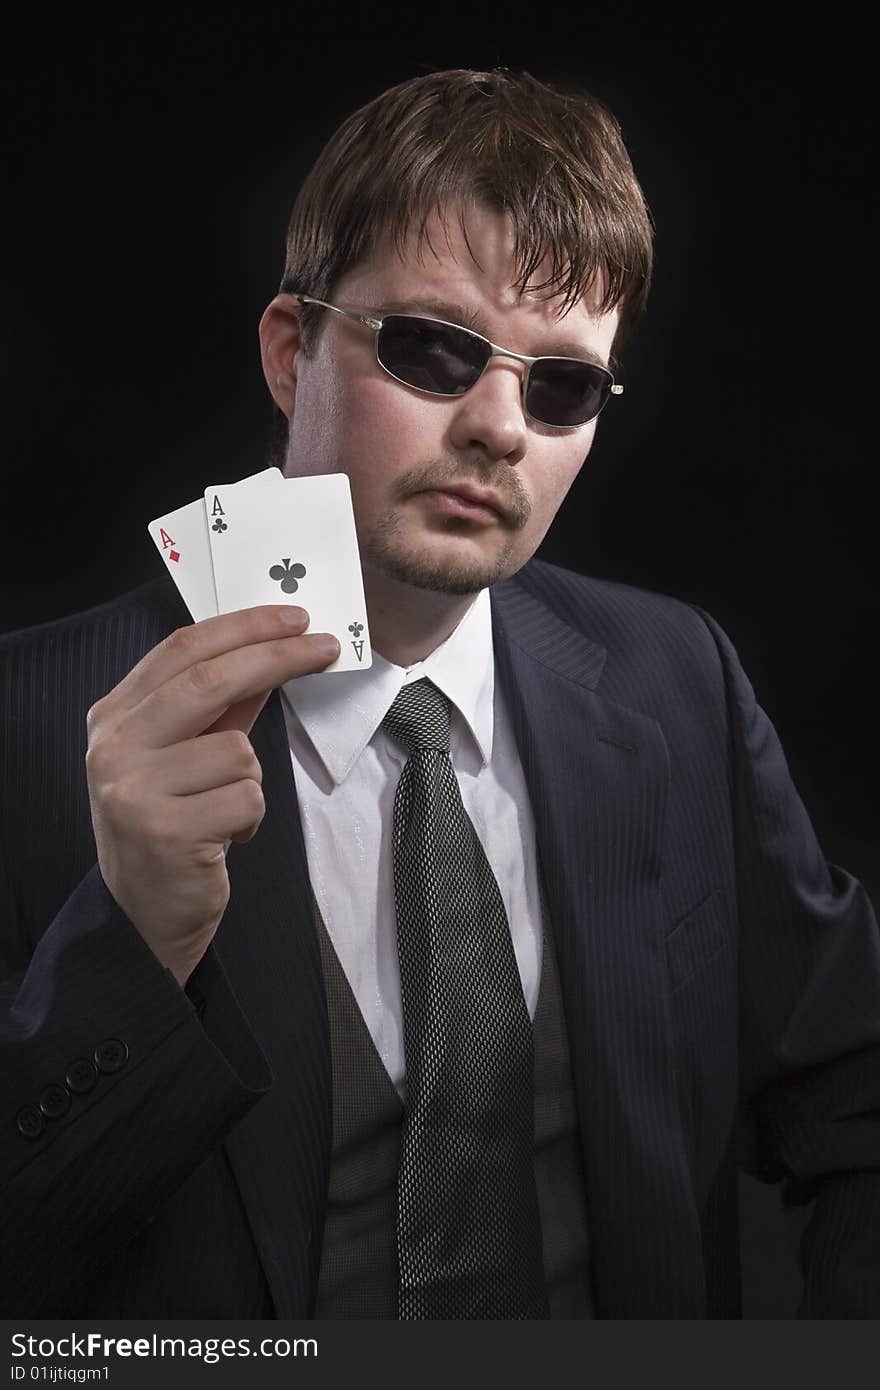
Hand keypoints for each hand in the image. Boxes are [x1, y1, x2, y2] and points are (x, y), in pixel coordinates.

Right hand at [85, 606, 339, 986]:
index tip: (293, 619)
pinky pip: (247, 798)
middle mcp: (114, 747)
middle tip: (323, 647)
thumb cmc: (171, 825)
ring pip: (239, 750)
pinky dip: (249, 818)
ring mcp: (134, 789)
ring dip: (250, 781)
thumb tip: (273, 651)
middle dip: (276, 657)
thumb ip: (220, 706)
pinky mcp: (165, 831)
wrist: (143, 913)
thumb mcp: (185, 757)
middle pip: (210, 680)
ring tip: (221, 809)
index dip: (244, 627)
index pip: (182, 650)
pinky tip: (220, 838)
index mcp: (114, 717)